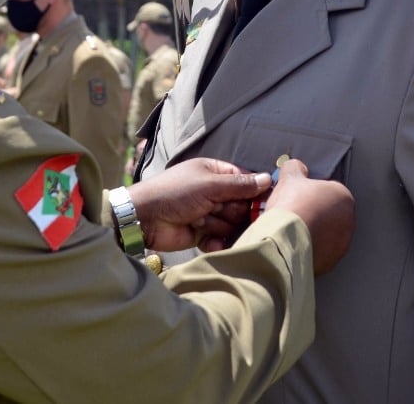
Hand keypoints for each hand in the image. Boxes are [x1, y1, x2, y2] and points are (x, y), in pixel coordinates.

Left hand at [127, 158, 271, 252]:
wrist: (145, 219)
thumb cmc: (174, 192)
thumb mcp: (209, 184)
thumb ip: (239, 185)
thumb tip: (268, 179)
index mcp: (215, 172)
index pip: (245, 181)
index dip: (253, 192)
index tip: (262, 202)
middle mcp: (214, 192)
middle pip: (241, 205)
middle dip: (232, 211)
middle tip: (217, 210)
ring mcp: (208, 214)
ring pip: (231, 224)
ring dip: (219, 225)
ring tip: (201, 221)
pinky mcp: (202, 234)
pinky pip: (220, 239)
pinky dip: (215, 241)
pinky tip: (205, 239)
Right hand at [260, 159, 354, 273]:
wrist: (284, 239)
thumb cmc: (292, 206)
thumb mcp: (290, 176)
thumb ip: (296, 168)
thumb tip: (296, 167)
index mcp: (344, 197)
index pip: (329, 191)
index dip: (311, 193)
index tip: (299, 197)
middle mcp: (349, 221)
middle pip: (329, 213)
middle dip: (314, 213)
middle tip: (296, 213)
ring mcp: (342, 243)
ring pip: (326, 234)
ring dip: (313, 231)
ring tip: (293, 230)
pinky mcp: (331, 261)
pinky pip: (320, 251)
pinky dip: (310, 248)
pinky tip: (295, 244)